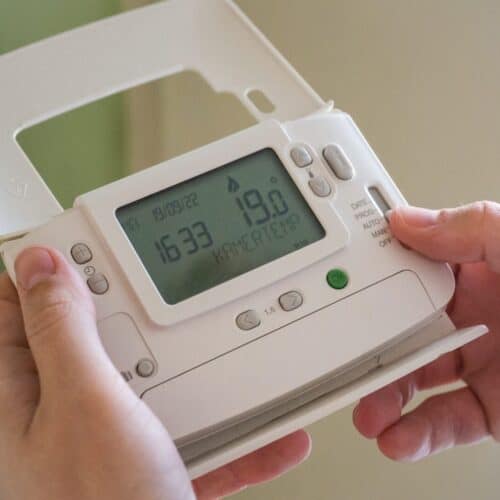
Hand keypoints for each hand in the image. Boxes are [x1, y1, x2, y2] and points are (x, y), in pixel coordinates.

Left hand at [0, 247, 309, 499]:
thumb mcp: (85, 409)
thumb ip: (63, 334)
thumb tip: (44, 266)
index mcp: (17, 393)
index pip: (15, 302)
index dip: (49, 263)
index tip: (90, 237)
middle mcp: (55, 414)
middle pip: (90, 334)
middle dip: (133, 312)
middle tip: (173, 292)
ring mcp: (104, 439)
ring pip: (150, 380)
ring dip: (195, 369)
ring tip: (230, 354)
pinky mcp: (145, 464)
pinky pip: (188, 432)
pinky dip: (228, 430)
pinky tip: (269, 426)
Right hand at [354, 202, 499, 460]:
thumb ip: (470, 227)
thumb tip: (405, 220)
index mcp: (476, 269)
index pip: (408, 271)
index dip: (373, 281)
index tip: (343, 291)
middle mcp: (472, 315)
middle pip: (402, 331)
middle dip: (371, 350)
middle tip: (349, 361)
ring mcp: (480, 362)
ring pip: (414, 381)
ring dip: (384, 399)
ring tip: (367, 412)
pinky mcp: (491, 408)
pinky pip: (444, 421)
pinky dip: (417, 433)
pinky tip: (397, 437)